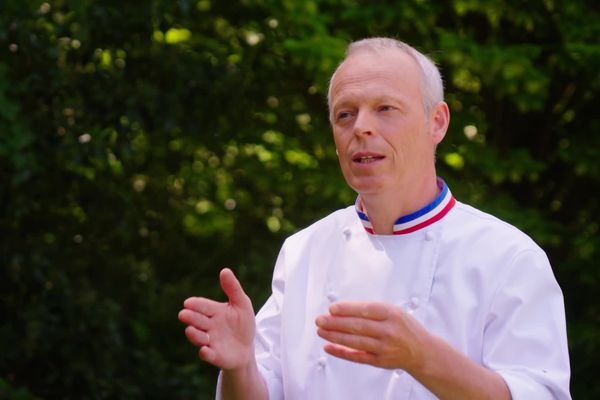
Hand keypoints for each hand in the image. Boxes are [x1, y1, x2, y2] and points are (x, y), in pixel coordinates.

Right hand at [178, 268, 255, 370]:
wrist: (247, 348)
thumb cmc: (243, 323)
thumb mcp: (242, 304)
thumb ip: (233, 288)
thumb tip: (224, 270)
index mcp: (214, 311)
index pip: (203, 306)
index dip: (196, 305)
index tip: (188, 303)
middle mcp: (208, 326)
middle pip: (197, 320)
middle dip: (190, 318)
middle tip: (183, 314)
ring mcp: (210, 341)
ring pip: (199, 337)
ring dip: (194, 334)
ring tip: (190, 330)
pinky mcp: (215, 356)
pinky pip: (208, 355)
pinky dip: (205, 353)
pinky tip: (204, 350)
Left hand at [315, 301, 429, 371]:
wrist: (422, 351)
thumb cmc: (405, 328)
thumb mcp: (394, 311)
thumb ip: (371, 309)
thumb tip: (344, 308)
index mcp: (392, 314)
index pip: (365, 310)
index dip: (347, 309)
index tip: (332, 308)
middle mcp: (388, 331)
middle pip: (357, 326)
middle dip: (335, 323)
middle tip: (321, 319)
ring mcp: (384, 348)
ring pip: (354, 342)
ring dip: (335, 336)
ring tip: (321, 330)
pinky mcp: (379, 361)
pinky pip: (357, 357)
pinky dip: (341, 352)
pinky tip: (329, 347)